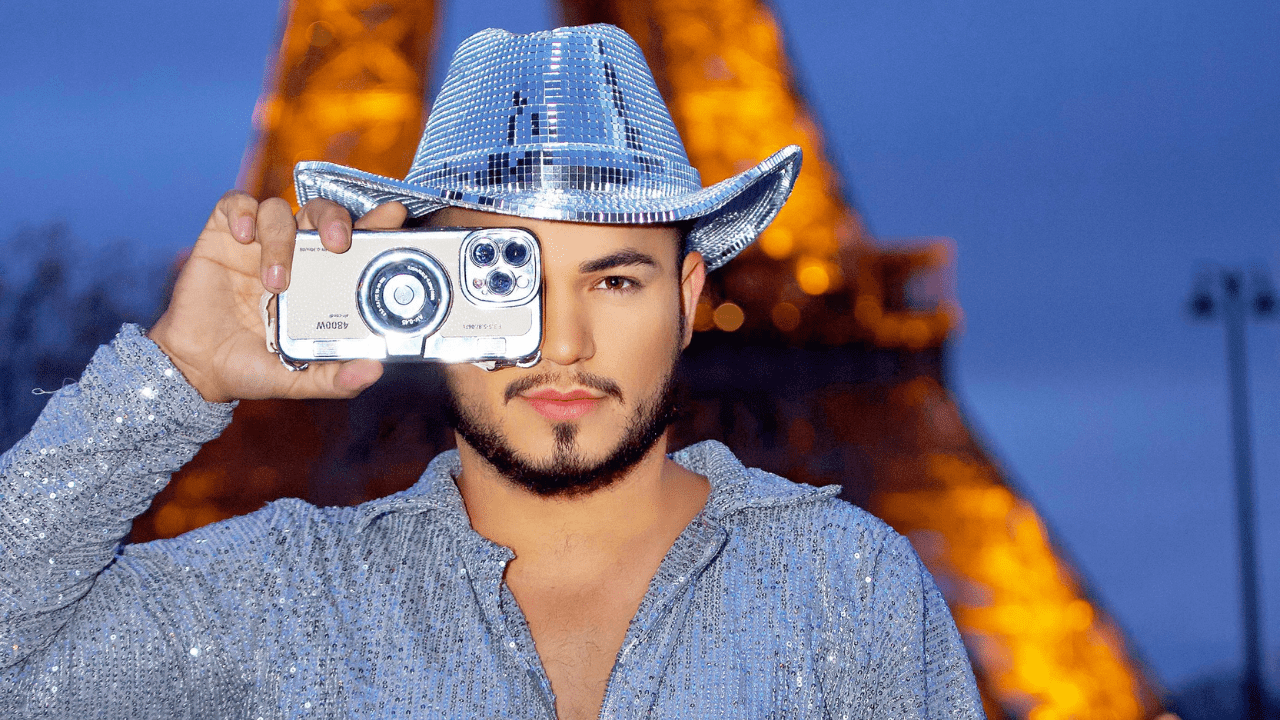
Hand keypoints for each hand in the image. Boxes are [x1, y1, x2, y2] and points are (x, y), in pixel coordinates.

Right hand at [148, 192, 407, 402]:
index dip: (375, 222)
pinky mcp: (222, 236)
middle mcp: (295, 253)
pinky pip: (234, 203)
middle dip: (335, 220)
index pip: (355, 240)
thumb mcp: (301, 379)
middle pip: (322, 212)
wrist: (198, 368)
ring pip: (280, 209)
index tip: (395, 215)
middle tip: (338, 244)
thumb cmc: (255, 366)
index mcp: (323, 278)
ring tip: (273, 281)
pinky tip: (242, 235)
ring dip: (281, 239)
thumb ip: (336, 378)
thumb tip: (374, 370)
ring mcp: (258, 242)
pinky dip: (242, 211)